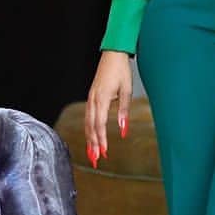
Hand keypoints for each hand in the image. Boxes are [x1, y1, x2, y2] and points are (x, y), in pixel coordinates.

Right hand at [85, 50, 132, 166]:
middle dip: (93, 143)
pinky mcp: (91, 96)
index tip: (104, 152)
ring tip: (92, 152)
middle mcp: (93, 100)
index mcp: (101, 99)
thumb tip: (123, 130)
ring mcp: (90, 98)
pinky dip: (89, 128)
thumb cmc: (121, 71)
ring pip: (87, 122)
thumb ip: (124, 112)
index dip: (101, 140)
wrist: (113, 54)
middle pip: (90, 126)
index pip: (100, 125)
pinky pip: (88, 116)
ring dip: (90, 138)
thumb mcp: (126, 91)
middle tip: (96, 159)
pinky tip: (91, 135)